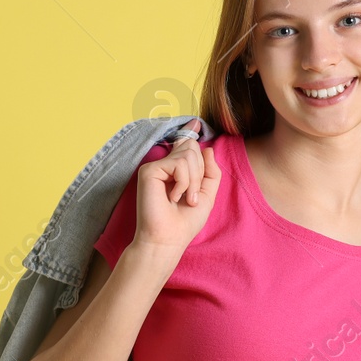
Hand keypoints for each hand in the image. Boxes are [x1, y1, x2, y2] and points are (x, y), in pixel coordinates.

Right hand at [132, 119, 220, 255]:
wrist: (168, 239)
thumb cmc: (185, 221)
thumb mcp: (207, 195)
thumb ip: (210, 171)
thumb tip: (207, 147)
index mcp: (176, 169)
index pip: (189, 145)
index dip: (192, 133)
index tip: (197, 122)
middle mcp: (165, 164)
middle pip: (192, 147)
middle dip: (200, 172)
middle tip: (191, 196)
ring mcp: (156, 166)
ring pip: (188, 154)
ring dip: (193, 181)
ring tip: (184, 198)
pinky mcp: (149, 170)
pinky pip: (179, 164)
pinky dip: (184, 183)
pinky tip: (173, 197)